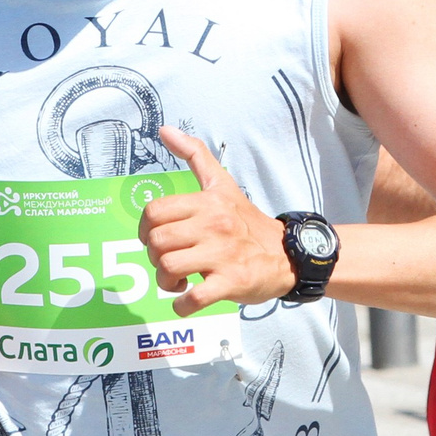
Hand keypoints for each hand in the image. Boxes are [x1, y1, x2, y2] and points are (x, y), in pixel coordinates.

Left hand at [141, 127, 292, 314]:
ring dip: (165, 282)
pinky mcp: (232, 282)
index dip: (145, 229)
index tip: (155, 239)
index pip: (154, 212)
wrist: (289, 254)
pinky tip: (186, 301)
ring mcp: (223, 254)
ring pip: (169, 268)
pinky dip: (182, 305)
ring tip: (178, 283)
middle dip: (154, 258)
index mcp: (207, 202)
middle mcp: (213, 225)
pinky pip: (195, 298)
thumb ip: (194, 155)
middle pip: (157, 242)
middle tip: (168, 263)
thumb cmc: (247, 222)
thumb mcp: (222, 184)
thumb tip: (164, 129)